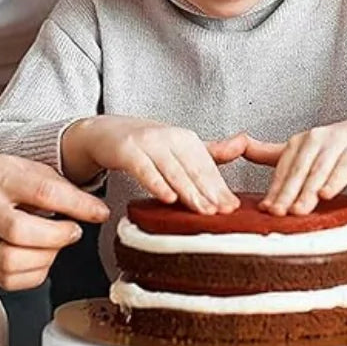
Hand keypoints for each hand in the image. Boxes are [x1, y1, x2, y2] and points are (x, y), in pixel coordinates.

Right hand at [0, 154, 109, 289]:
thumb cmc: (0, 179)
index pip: (42, 192)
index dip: (77, 205)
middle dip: (58, 235)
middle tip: (74, 230)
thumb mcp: (29, 168)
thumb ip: (60, 187)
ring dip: (46, 256)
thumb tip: (94, 208)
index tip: (100, 212)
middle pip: (20, 231)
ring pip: (12, 261)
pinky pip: (11, 280)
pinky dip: (35, 272)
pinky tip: (41, 256)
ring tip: (55, 242)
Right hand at [64, 116, 241, 214]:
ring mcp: (147, 142)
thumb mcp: (178, 147)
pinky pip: (144, 169)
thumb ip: (209, 152)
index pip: (207, 166)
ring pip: (172, 170)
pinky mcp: (127, 150)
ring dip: (188, 191)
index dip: (219, 187)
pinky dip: (157, 183)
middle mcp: (169, 137)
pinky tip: (168, 198)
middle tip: (222, 213)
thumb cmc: (144, 145)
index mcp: (185, 138)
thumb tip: (243, 144)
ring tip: (202, 210)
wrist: (103, 132)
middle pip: (193, 168)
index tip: (231, 207)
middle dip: (209, 192)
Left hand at [249, 115, 346, 215]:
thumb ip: (272, 153)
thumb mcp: (304, 151)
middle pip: (298, 170)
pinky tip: (327, 194)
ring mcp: (337, 141)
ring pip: (319, 170)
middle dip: (288, 193)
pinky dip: (336, 180)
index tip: (266, 209)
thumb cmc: (338, 145)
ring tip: (299, 210)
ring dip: (308, 191)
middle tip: (279, 214)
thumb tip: (241, 150)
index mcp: (300, 142)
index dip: (275, 190)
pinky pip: (345, 165)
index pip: (283, 169)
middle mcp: (316, 139)